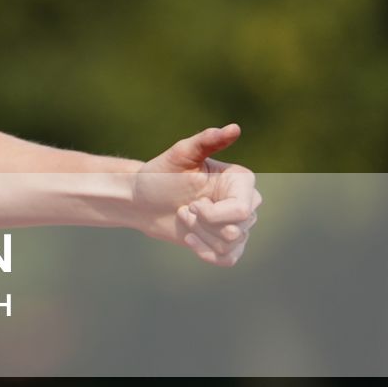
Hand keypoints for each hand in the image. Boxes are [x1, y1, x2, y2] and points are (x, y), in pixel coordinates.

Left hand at [131, 123, 261, 265]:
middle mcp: (245, 202)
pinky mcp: (225, 243)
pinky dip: (206, 253)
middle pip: (238, 229)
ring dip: (200, 235)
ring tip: (183, 218)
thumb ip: (206, 141)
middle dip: (203, 223)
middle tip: (184, 209)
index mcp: (241, 181)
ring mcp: (237, 224)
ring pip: (231, 244)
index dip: (213, 214)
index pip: (242, 210)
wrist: (142, 200)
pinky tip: (188, 239)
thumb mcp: (179, 155)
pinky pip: (228, 259)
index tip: (190, 204)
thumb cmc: (159, 175)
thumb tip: (234, 128)